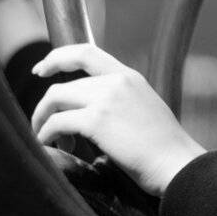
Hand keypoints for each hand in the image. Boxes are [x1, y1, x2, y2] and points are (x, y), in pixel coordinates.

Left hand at [31, 44, 205, 196]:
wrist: (176, 163)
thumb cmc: (163, 147)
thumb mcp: (143, 109)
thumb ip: (118, 100)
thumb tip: (86, 110)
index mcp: (129, 77)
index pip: (86, 52)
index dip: (57, 58)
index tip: (40, 70)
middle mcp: (116, 82)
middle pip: (62, 85)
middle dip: (47, 108)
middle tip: (48, 130)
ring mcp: (106, 99)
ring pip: (54, 99)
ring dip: (43, 120)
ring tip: (49, 140)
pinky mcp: (96, 121)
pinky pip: (56, 123)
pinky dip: (47, 135)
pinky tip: (55, 147)